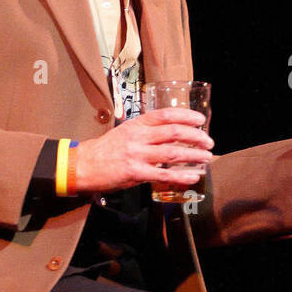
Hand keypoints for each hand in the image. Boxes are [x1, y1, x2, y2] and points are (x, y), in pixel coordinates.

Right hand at [74, 108, 212, 193]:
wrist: (83, 165)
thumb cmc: (107, 149)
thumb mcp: (126, 132)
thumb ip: (147, 132)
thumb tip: (172, 134)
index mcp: (137, 124)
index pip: (166, 115)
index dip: (186, 116)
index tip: (201, 120)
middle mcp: (138, 137)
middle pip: (174, 132)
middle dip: (196, 136)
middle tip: (208, 142)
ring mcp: (137, 155)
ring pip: (172, 153)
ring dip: (193, 155)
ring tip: (206, 157)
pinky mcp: (135, 173)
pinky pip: (163, 174)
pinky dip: (181, 175)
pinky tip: (192, 176)